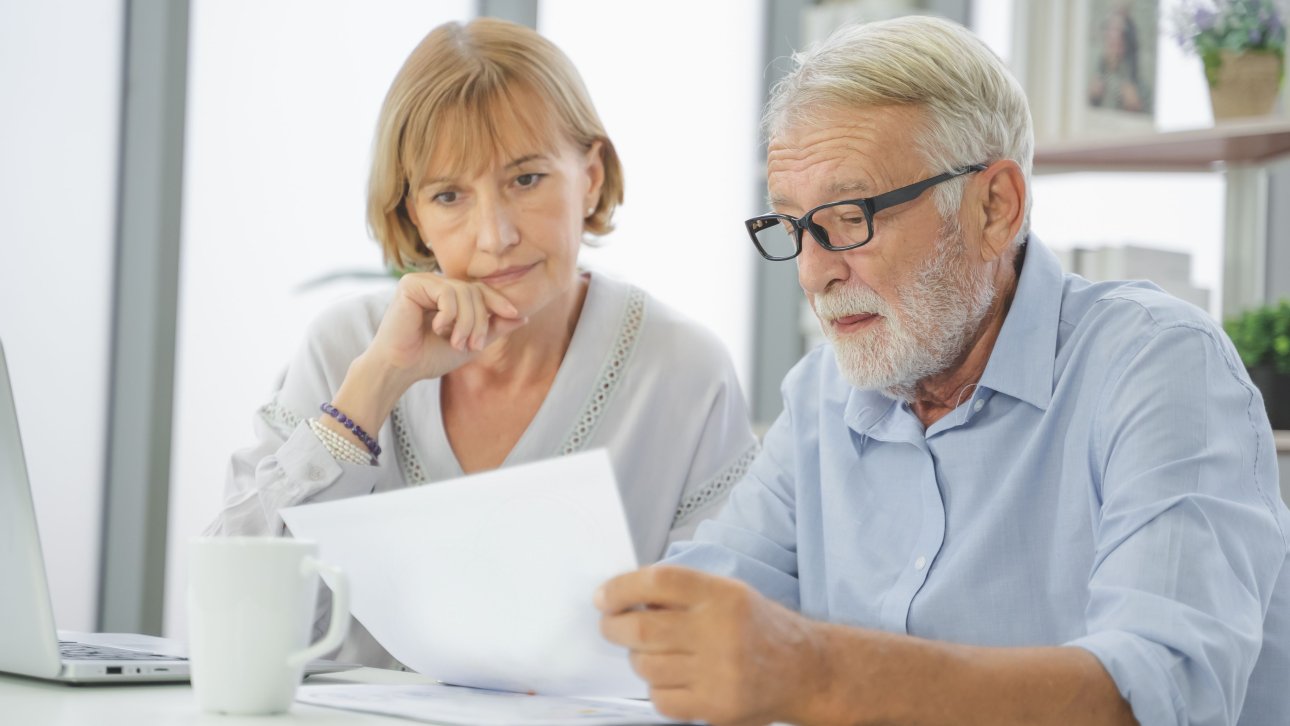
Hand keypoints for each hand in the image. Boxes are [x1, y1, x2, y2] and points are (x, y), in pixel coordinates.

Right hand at [368, 272, 525, 382]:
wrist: (401, 368)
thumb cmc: (430, 357)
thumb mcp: (471, 344)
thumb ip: (494, 328)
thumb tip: (523, 317)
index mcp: (448, 297)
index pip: (480, 291)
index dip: (498, 301)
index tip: (514, 314)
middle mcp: (436, 285)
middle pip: (475, 292)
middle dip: (480, 322)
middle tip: (472, 345)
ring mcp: (424, 282)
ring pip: (463, 292)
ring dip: (467, 322)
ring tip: (456, 342)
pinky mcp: (412, 284)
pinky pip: (446, 293)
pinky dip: (449, 315)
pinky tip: (438, 328)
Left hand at [596, 566, 826, 725]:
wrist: (805, 671)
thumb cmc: (761, 629)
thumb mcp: (729, 593)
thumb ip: (683, 592)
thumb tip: (627, 596)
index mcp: (723, 596)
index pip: (658, 582)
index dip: (621, 588)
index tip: (604, 596)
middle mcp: (721, 632)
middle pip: (642, 629)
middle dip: (614, 627)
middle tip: (611, 625)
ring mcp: (718, 673)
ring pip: (646, 667)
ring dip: (638, 659)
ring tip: (652, 653)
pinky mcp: (716, 707)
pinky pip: (661, 699)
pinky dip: (657, 689)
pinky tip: (672, 679)